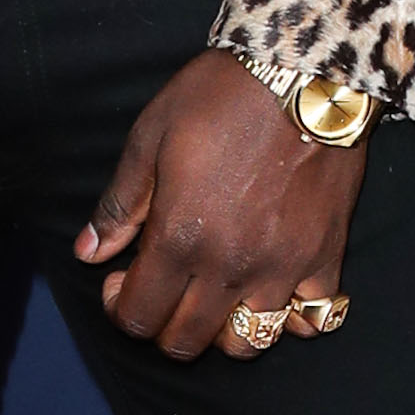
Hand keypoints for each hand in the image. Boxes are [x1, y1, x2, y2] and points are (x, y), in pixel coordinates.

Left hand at [75, 53, 368, 362]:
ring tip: (215, 297)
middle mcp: (230, 266)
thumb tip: (88, 253)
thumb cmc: (220, 96)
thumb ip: (120, 205)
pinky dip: (292, 316)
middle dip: (161, 327)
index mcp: (180, 238)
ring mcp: (283, 267)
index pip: (138, 316)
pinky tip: (274, 289)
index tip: (118, 281)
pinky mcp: (326, 255)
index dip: (118, 309)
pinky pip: (313, 316)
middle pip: (187, 341)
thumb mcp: (151, 137)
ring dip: (222, 331)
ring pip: (248, 342)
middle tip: (160, 291)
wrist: (306, 71)